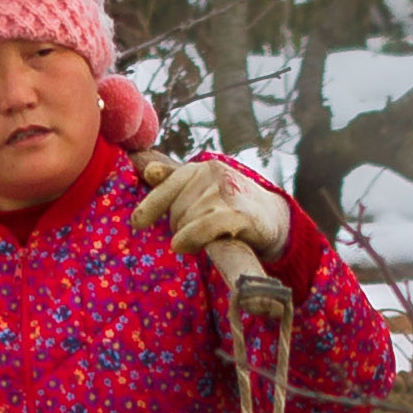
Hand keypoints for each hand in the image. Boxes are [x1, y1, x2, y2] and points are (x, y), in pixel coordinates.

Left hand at [135, 157, 291, 267]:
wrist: (274, 219)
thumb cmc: (232, 206)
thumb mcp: (204, 190)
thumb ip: (176, 181)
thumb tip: (148, 171)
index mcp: (202, 167)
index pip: (167, 184)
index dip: (150, 206)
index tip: (138, 224)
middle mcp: (214, 173)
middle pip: (175, 209)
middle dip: (179, 226)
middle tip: (196, 233)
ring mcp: (227, 191)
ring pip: (186, 220)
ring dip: (188, 236)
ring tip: (203, 239)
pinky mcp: (238, 212)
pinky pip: (200, 227)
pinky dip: (190, 239)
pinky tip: (185, 245)